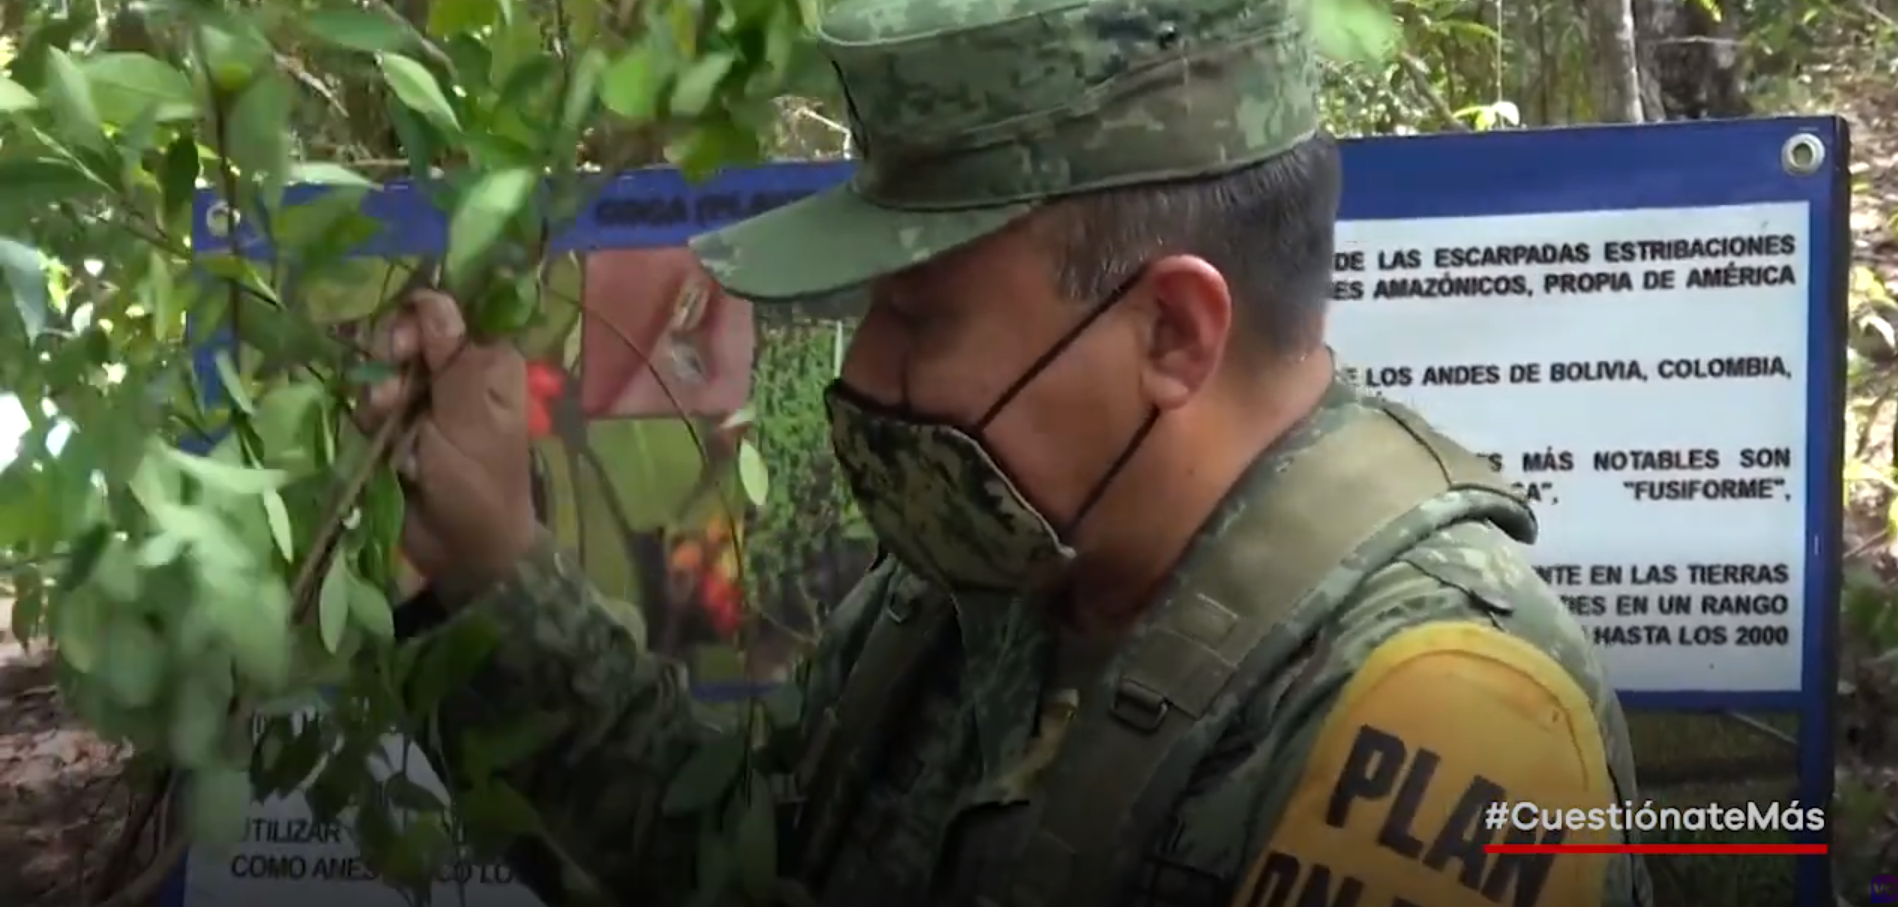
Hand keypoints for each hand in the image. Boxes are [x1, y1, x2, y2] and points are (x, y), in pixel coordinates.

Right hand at [358, 290, 536, 589]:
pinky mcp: (396, 422)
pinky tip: (375, 433)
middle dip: (393, 353)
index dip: (422, 315)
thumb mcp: (469, 417)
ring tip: (386, 417)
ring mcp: (424, 397)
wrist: (460, 547)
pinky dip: (368, 414)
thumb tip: (436, 298)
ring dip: (379, 388)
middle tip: (393, 383)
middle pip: (409, 331)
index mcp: (489, 361)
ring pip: (384, 365)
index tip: (406, 342)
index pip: (450, 310)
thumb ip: (452, 358)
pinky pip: (369, 399)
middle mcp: (457, 370)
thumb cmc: (478, 483)